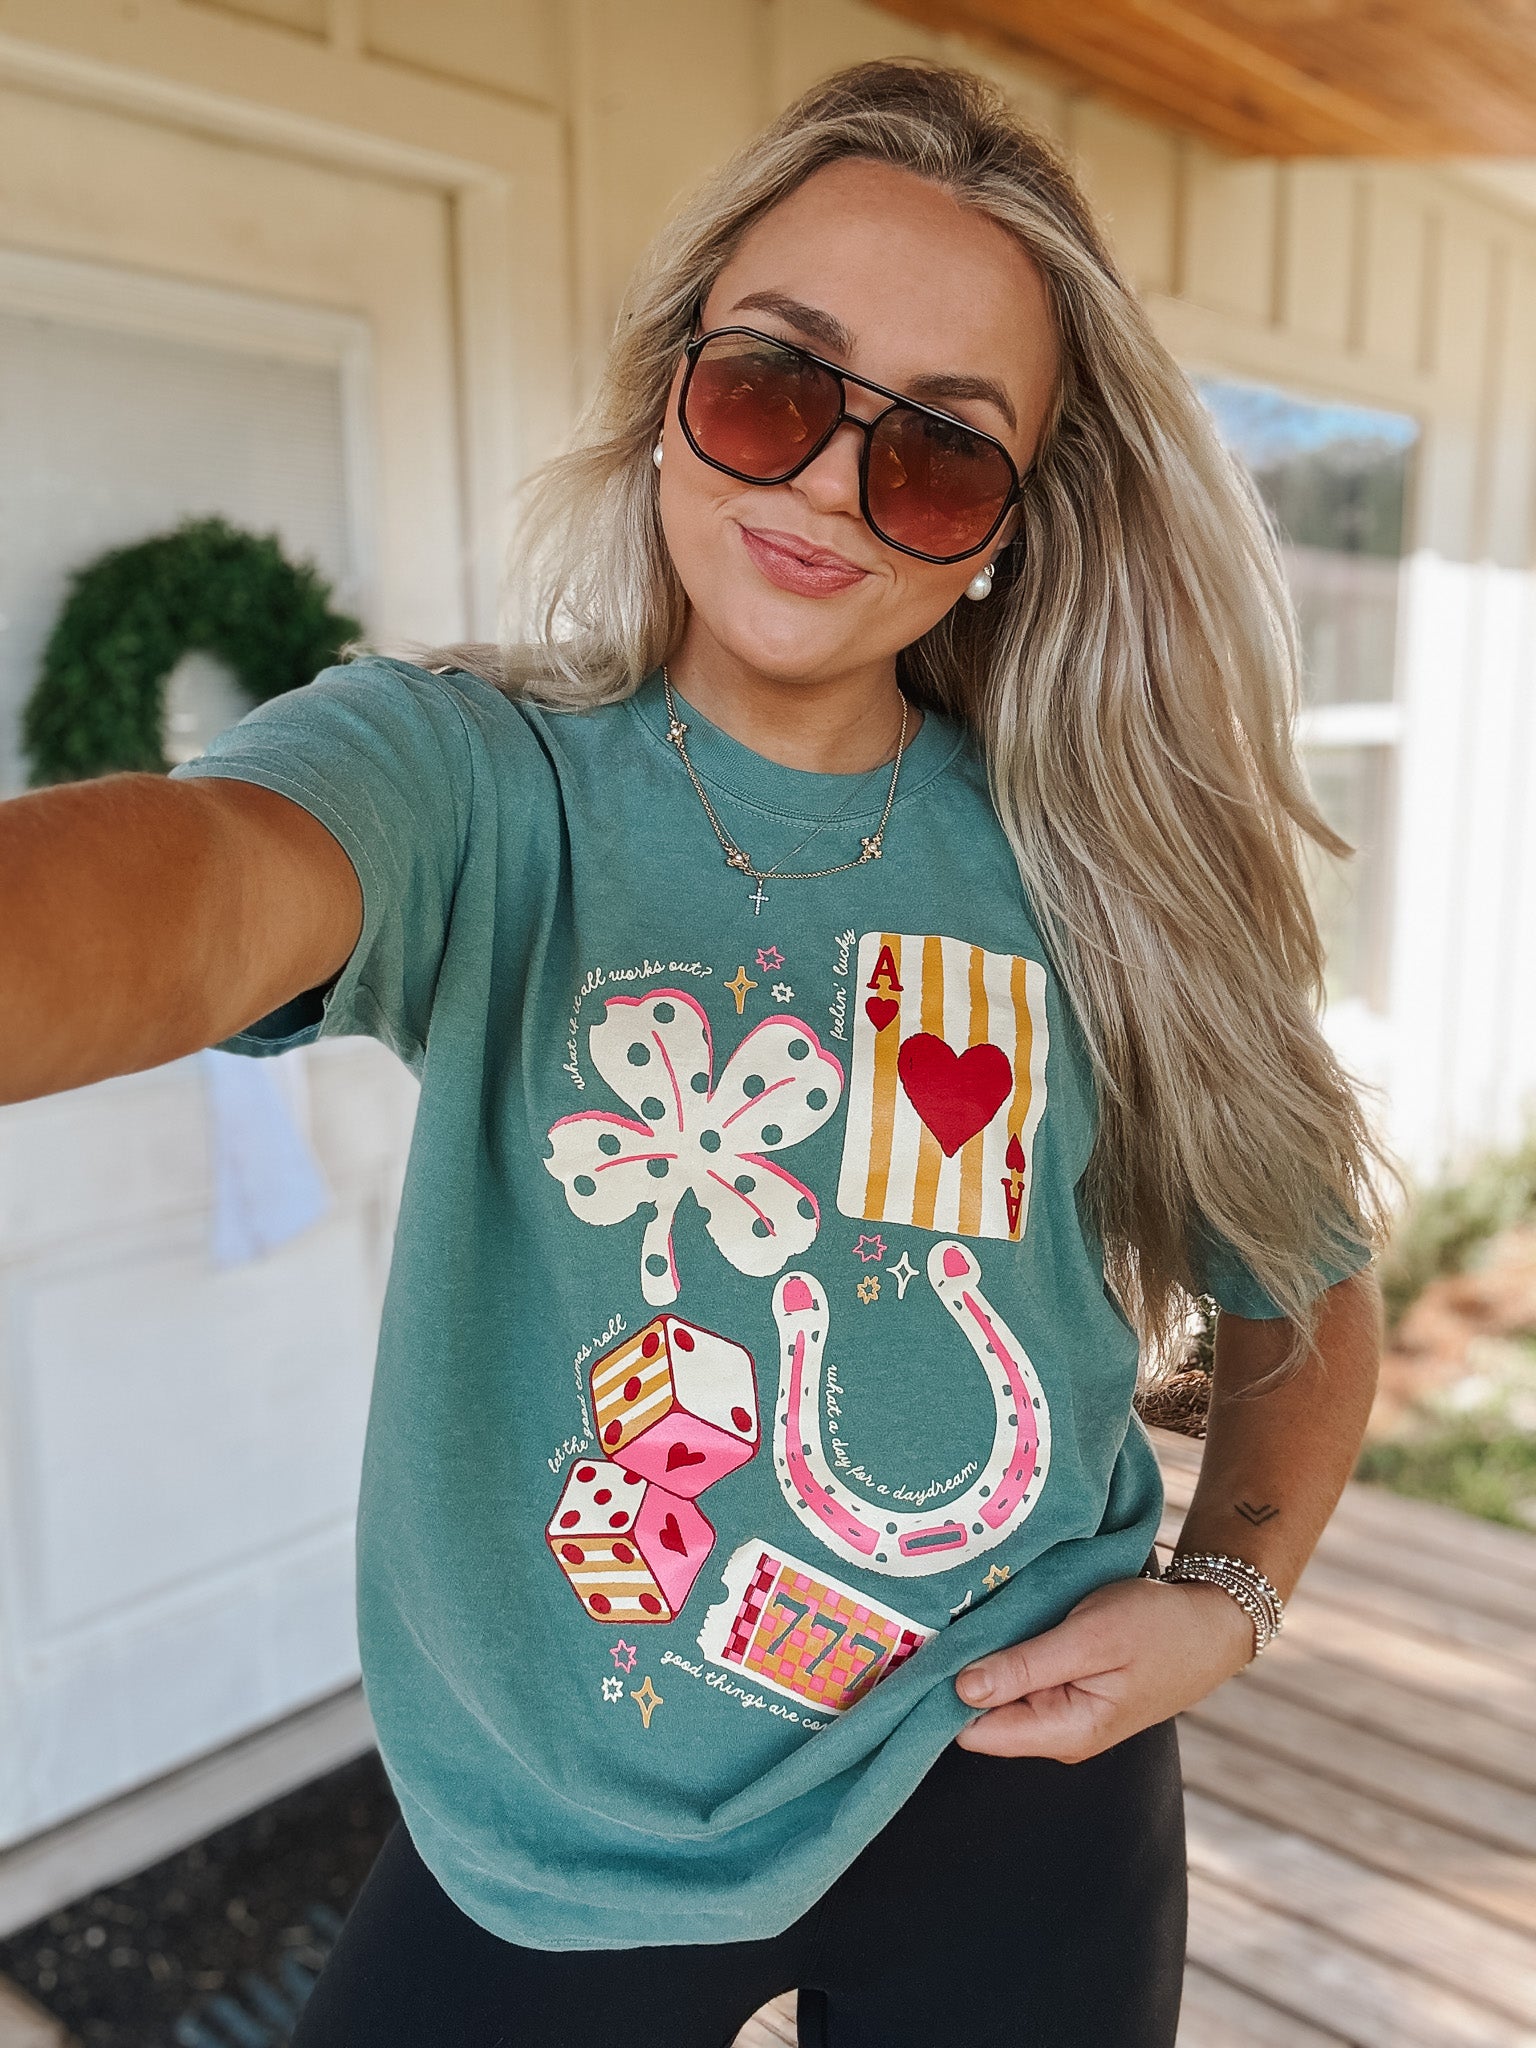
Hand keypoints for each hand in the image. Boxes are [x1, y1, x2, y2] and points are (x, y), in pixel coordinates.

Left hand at [952, 1575, 1255, 1760]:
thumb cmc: (1156, 1627)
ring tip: (974, 1611)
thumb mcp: (1091, 1638)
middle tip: (946, 1619)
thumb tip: (960, 1691)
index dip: (943, 1693)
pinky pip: (1019, 1678)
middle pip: (980, 1714)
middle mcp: (1056, 1735)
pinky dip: (1008, 1651)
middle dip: (962, 1671)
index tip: (924, 1650)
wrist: (1209, 1625)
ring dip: (985, 1657)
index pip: (974, 1732)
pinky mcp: (1066, 1692)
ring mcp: (1061, 1715)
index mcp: (1063, 1732)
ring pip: (998, 1694)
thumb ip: (1027, 1667)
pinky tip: (1003, 1621)